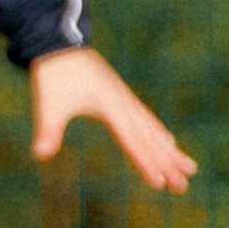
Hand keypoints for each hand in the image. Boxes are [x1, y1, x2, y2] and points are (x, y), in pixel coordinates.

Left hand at [29, 48, 196, 192]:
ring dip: (170, 150)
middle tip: (184, 186)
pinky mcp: (121, 95)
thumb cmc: (52, 74)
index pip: (132, 141)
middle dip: (168, 164)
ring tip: (190, 167)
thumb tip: (38, 154)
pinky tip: (168, 141)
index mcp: (110, 106)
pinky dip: (160, 133)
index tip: (161, 184)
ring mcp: (125, 98)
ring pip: (153, 129)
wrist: (57, 41)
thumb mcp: (48, 103)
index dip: (146, 163)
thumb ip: (47, 130)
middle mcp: (124, 103)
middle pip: (150, 139)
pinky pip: (147, 119)